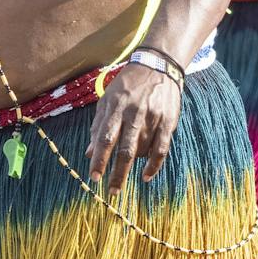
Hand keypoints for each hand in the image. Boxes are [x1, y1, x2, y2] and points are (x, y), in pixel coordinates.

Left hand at [87, 64, 183, 191]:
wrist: (159, 66)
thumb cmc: (128, 85)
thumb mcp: (108, 100)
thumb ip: (98, 126)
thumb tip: (89, 153)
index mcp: (116, 107)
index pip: (105, 138)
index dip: (99, 159)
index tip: (94, 177)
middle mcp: (134, 113)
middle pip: (125, 149)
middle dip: (117, 173)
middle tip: (112, 192)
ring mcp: (153, 118)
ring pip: (142, 150)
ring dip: (133, 165)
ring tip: (127, 168)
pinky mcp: (168, 121)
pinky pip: (161, 149)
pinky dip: (154, 166)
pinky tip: (146, 176)